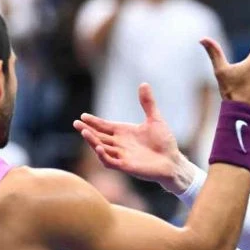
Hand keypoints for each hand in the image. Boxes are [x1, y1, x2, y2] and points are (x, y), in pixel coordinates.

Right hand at [74, 84, 189, 191]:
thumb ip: (147, 103)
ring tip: (84, 132)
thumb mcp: (155, 119)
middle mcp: (120, 144)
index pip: (104, 126)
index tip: (82, 116)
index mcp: (124, 132)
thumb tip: (143, 83)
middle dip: (87, 130)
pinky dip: (103, 155)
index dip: (93, 122)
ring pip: (101, 148)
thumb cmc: (164, 142)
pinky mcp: (126, 166)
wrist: (173, 162)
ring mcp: (122, 155)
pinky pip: (110, 161)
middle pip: (99, 136)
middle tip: (76, 123)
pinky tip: (98, 147)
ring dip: (92, 141)